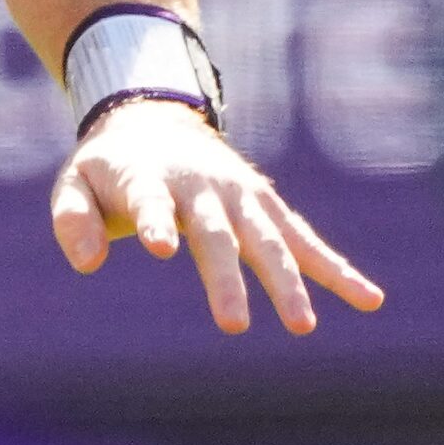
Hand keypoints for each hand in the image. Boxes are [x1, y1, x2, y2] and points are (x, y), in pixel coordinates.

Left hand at [48, 98, 383, 334]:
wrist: (154, 118)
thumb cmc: (111, 166)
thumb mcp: (76, 183)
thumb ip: (73, 220)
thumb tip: (88, 264)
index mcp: (150, 176)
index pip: (152, 201)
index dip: (155, 220)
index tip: (158, 247)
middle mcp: (202, 185)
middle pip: (218, 234)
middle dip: (228, 278)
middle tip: (234, 326)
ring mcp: (241, 196)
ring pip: (270, 240)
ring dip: (288, 282)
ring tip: (302, 326)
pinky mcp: (266, 208)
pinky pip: (306, 241)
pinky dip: (337, 269)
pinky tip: (369, 299)